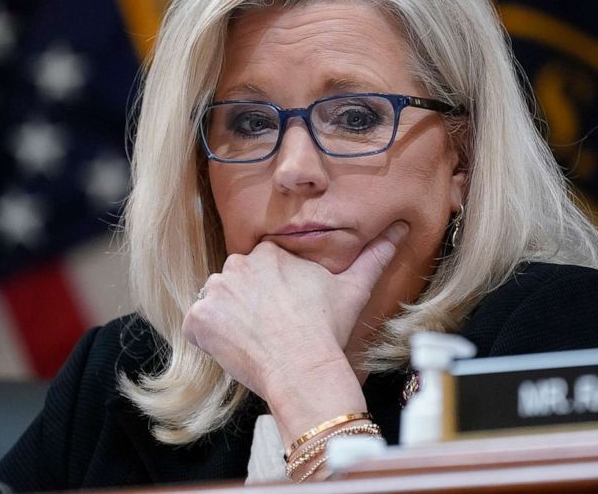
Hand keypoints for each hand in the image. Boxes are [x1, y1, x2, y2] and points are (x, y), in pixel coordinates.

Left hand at [182, 222, 407, 400]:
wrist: (303, 368)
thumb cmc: (327, 329)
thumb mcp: (353, 288)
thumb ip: (374, 255)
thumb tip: (400, 228)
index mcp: (268, 253)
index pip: (261, 270)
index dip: (272, 294)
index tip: (285, 313)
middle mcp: (236, 265)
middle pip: (236, 284)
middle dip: (248, 304)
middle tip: (271, 329)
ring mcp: (213, 292)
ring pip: (216, 303)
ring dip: (228, 319)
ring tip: (255, 340)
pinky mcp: (197, 321)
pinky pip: (197, 326)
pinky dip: (210, 339)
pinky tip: (236, 349)